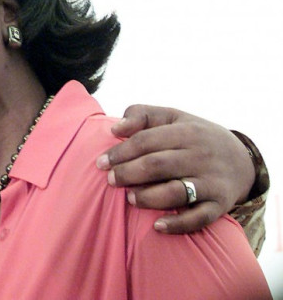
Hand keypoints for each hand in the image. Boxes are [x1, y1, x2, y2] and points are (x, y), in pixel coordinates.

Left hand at [96, 104, 254, 233]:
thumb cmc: (193, 136)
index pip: (146, 141)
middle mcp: (200, 156)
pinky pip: (199, 218)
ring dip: (148, 197)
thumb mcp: (172, 117)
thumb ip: (142, 114)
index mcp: (186, 132)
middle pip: (157, 165)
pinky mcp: (220, 204)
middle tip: (110, 180)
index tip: (101, 162)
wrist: (241, 158)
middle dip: (128, 174)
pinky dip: (178, 224)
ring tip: (130, 199)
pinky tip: (157, 226)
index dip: (120, 152)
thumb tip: (115, 128)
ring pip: (176, 192)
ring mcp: (211, 182)